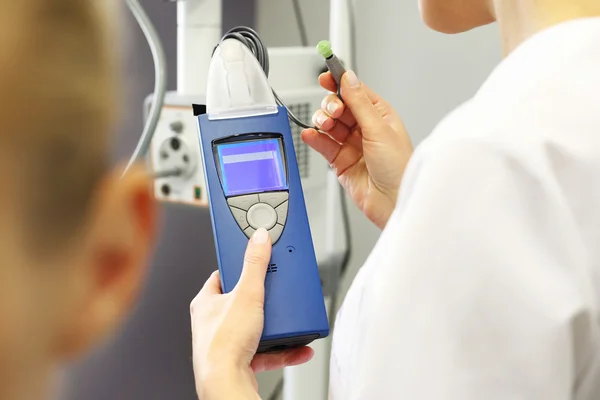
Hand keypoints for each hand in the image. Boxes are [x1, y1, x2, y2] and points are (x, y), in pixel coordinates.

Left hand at [190, 228, 313, 399]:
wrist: (226, 384)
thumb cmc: (224, 344)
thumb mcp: (247, 294)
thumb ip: (255, 264)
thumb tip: (258, 238)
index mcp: (206, 302)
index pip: (223, 274)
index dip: (241, 266)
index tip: (257, 260)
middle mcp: (213, 322)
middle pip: (242, 300)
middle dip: (264, 298)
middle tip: (277, 292)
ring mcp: (227, 342)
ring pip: (255, 326)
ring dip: (275, 324)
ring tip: (288, 320)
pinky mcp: (241, 360)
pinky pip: (266, 350)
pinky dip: (284, 348)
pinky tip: (299, 346)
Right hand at [302, 71, 412, 228]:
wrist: (393, 202)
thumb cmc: (399, 169)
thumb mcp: (379, 130)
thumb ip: (360, 103)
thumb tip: (349, 78)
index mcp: (380, 116)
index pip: (355, 92)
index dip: (340, 82)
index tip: (326, 76)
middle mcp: (365, 129)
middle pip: (339, 107)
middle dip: (331, 105)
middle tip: (334, 112)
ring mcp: (352, 145)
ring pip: (329, 125)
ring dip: (323, 121)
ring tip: (325, 125)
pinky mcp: (340, 161)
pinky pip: (323, 145)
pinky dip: (314, 138)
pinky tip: (310, 135)